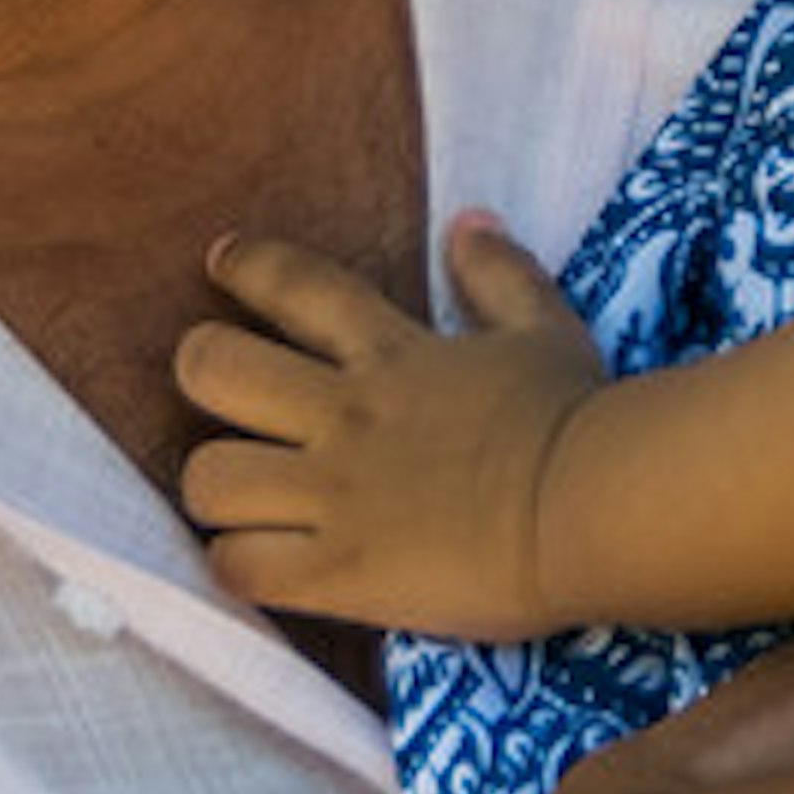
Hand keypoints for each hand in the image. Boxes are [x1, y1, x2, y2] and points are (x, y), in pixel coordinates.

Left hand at [179, 210, 603, 629]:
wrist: (591, 506)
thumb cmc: (578, 417)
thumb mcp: (546, 327)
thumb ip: (500, 275)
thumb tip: (467, 222)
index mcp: (390, 351)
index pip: (292, 284)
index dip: (246, 266)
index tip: (222, 262)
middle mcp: (343, 414)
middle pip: (213, 369)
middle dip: (202, 373)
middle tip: (221, 394)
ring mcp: (333, 494)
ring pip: (208, 478)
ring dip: (215, 486)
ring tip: (238, 495)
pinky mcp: (337, 571)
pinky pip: (241, 567)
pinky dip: (240, 565)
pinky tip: (261, 564)